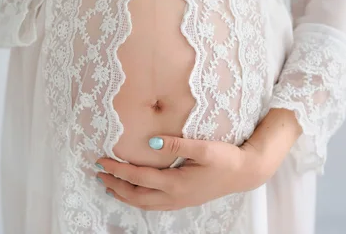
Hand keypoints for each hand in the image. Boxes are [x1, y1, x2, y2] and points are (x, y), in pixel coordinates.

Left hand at [95, 136, 274, 211]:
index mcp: (176, 184)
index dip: (118, 170)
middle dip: (115, 186)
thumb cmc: (227, 158)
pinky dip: (138, 199)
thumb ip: (177, 144)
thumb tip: (151, 140)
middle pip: (136, 196)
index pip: (138, 178)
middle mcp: (174, 197)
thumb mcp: (204, 148)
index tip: (102, 161)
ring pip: (144, 204)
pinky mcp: (184, 200)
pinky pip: (154, 205)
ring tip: (110, 186)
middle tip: (99, 174)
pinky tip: (135, 192)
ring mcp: (179, 201)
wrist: (246, 173)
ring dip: (125, 195)